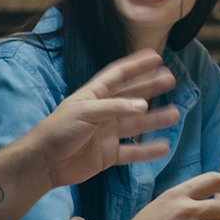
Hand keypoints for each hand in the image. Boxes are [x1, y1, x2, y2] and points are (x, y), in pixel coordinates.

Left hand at [27, 48, 178, 188]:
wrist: (44, 163)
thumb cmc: (58, 131)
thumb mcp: (85, 112)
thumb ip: (115, 107)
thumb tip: (144, 105)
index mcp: (94, 95)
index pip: (119, 75)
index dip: (136, 65)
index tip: (155, 56)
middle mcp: (103, 112)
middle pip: (132, 96)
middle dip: (151, 87)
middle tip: (170, 80)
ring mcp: (107, 133)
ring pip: (137, 124)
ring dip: (155, 119)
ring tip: (175, 114)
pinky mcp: (108, 154)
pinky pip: (132, 151)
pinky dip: (148, 150)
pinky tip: (163, 147)